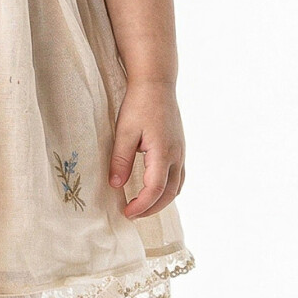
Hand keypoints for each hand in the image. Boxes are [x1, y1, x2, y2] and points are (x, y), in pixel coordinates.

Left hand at [109, 78, 185, 218]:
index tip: (126, 213)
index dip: (141, 205)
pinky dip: (168, 189)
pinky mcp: (179, 148)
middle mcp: (176, 156)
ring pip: (177, 187)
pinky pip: (179, 177)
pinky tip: (154, 189)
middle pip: (169, 194)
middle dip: (151, 208)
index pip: (155, 190)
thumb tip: (115, 185)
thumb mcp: (124, 131)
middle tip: (131, 214)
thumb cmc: (139, 104)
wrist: (157, 83)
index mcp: (163, 153)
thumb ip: (120, 160)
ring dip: (161, 201)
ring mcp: (181, 152)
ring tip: (142, 206)